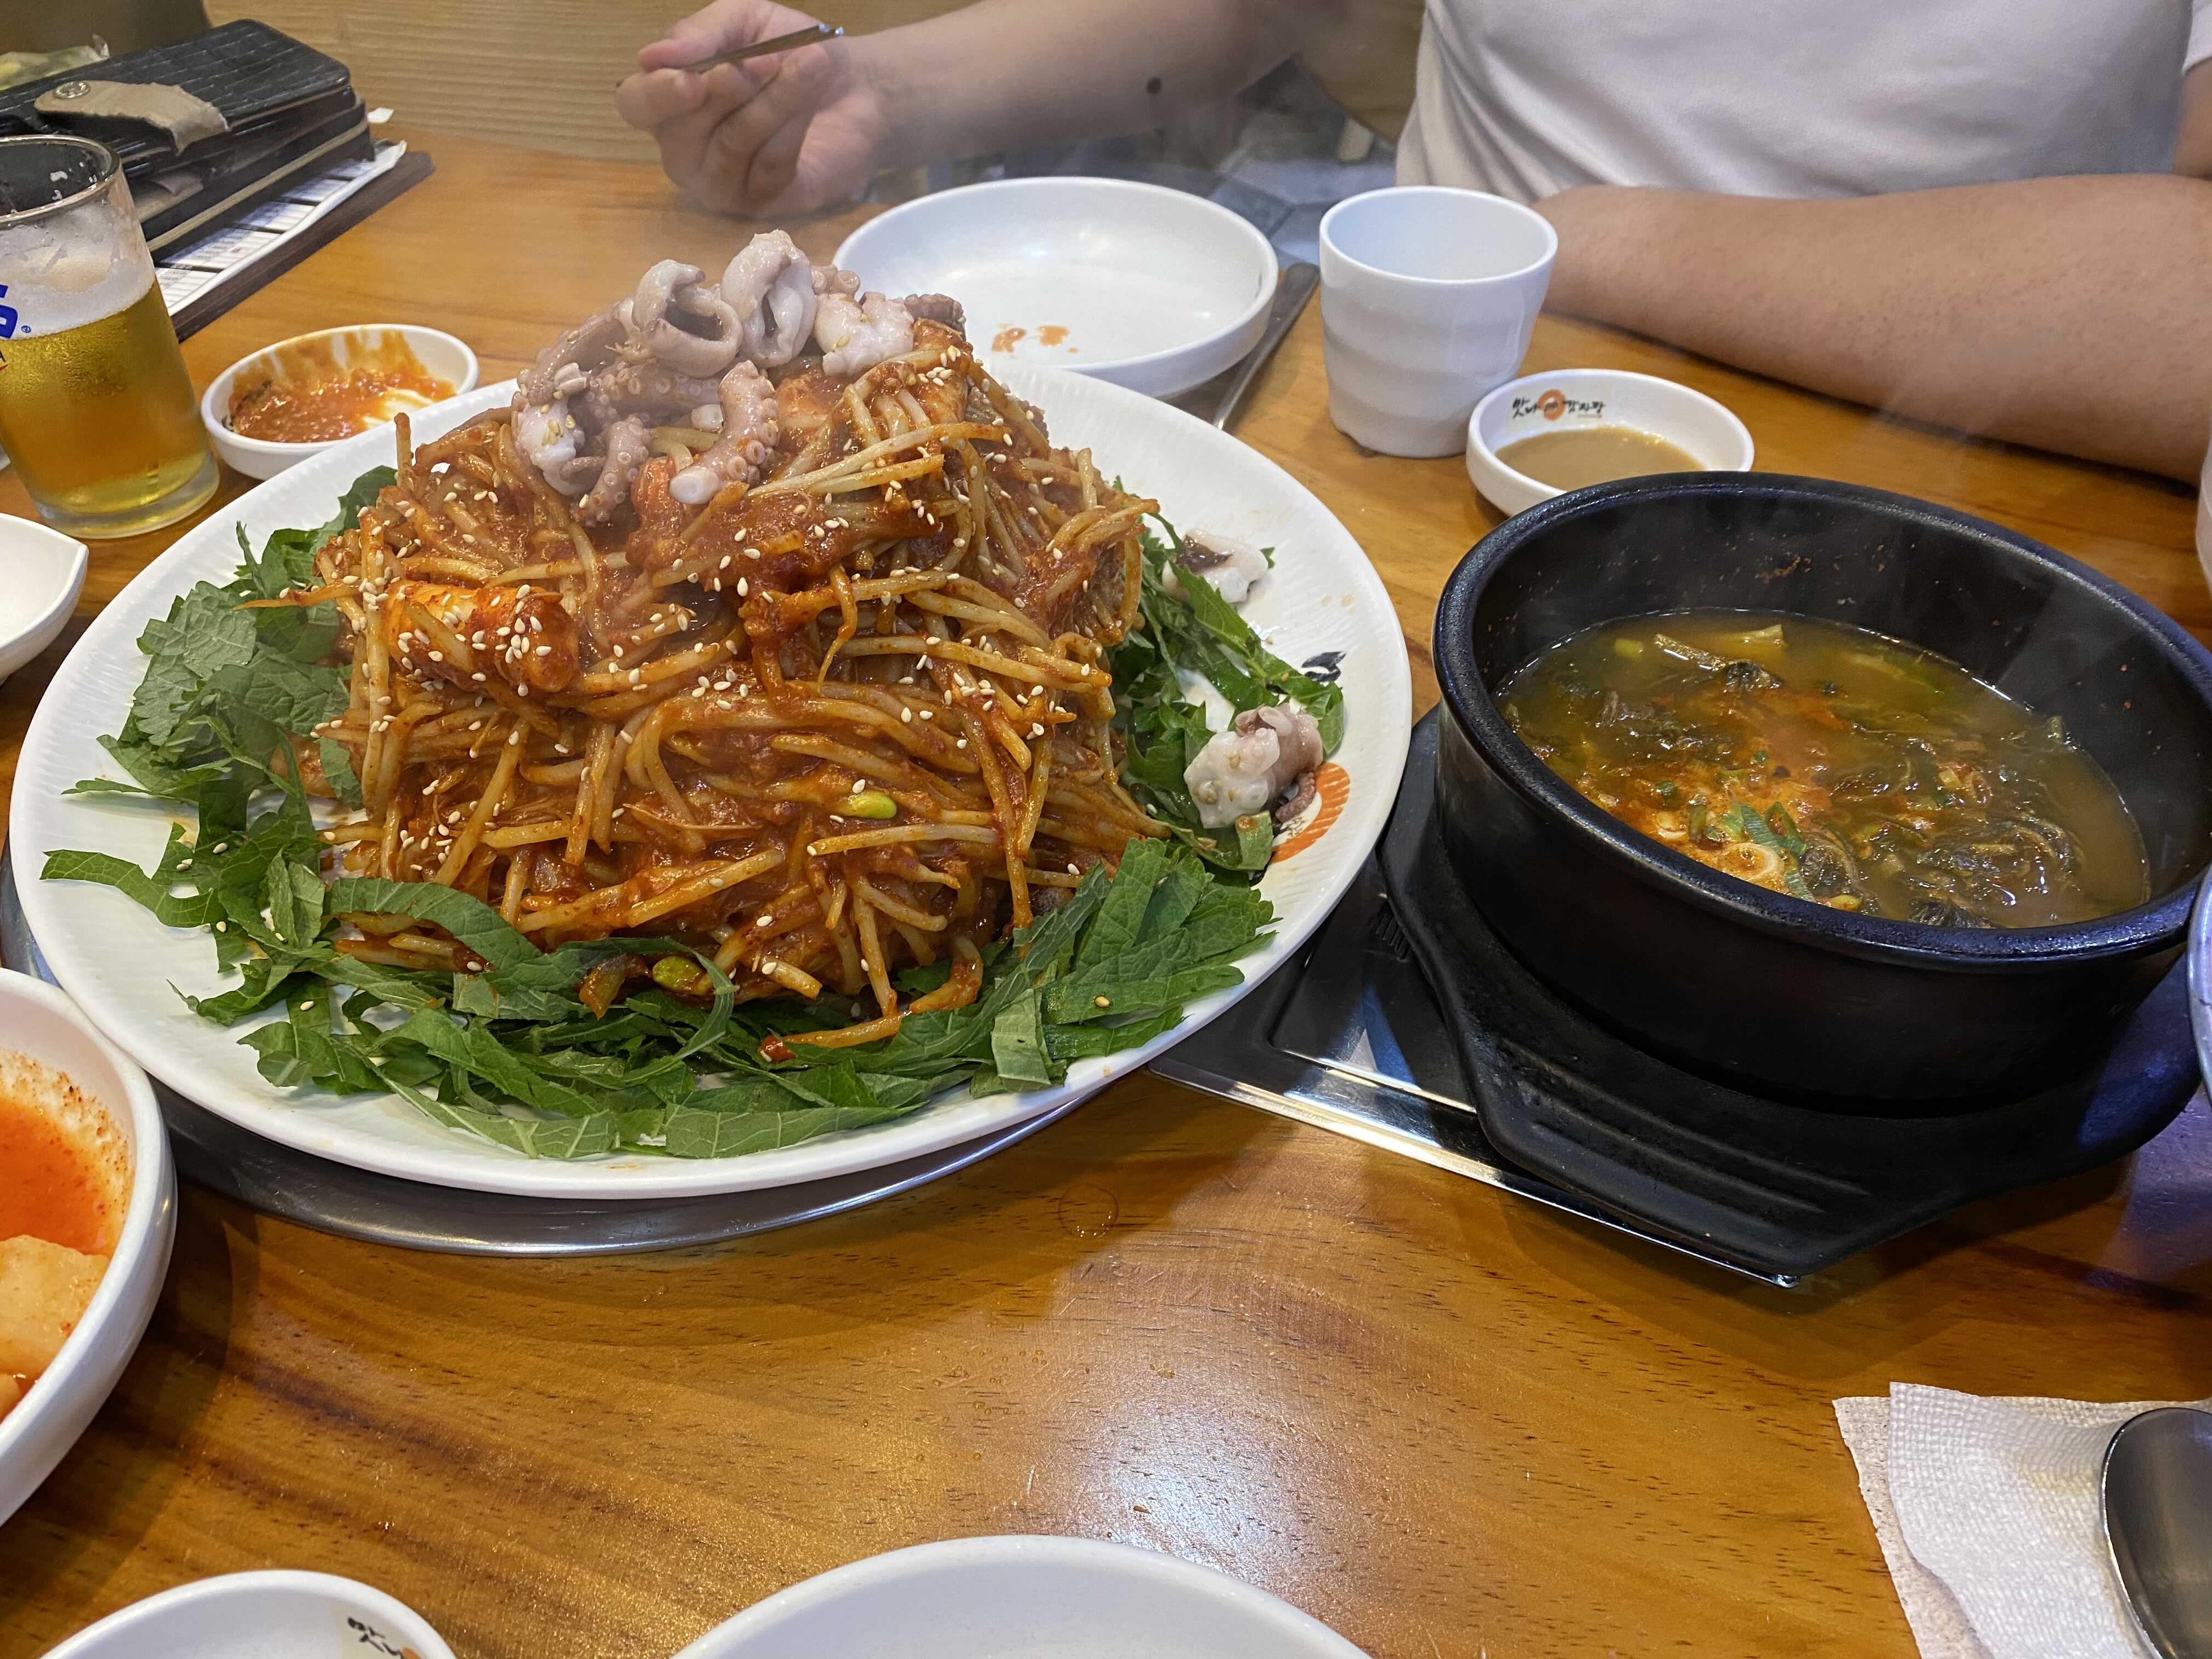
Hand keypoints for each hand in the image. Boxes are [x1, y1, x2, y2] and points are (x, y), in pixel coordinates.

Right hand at [617, 0, 888, 216]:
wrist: (859, 88)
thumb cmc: (790, 51)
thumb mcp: (747, 21)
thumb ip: (703, 33)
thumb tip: (652, 56)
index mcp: (667, 99)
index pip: (636, 105)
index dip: (659, 94)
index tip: (693, 80)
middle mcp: (684, 148)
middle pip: (681, 133)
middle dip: (729, 92)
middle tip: (770, 60)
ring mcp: (720, 183)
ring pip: (730, 149)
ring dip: (772, 104)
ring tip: (809, 66)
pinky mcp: (761, 204)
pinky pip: (767, 169)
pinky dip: (792, 132)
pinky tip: (810, 110)